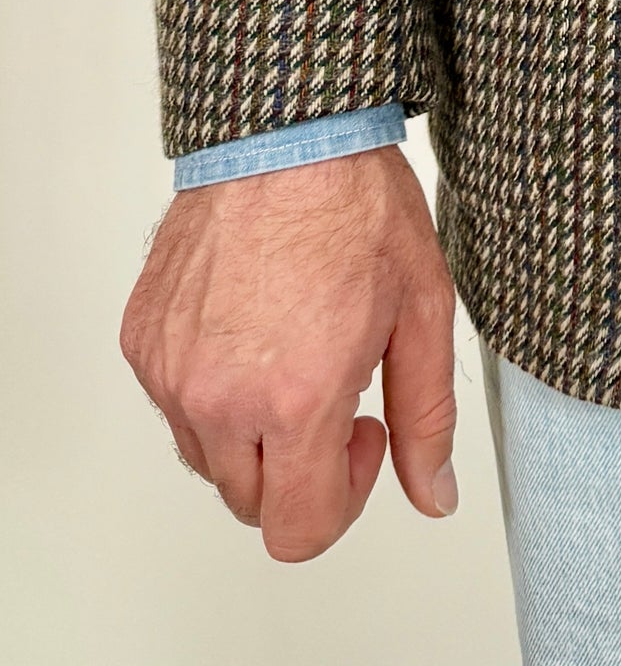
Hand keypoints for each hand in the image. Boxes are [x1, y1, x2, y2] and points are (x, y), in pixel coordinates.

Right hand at [120, 144, 457, 561]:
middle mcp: (219, 399)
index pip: (299, 531)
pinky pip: (174, 404)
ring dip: (253, 433)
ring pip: (208, 459)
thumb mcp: (423, 311)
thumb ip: (427, 418)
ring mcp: (171, 373)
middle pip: (252, 505)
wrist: (287, 134)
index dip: (343, 500)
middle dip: (301, 470)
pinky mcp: (142, 342)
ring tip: (295, 352)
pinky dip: (212, 389)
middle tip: (337, 391)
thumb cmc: (355, 206)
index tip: (362, 435)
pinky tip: (254, 329)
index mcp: (294, 401)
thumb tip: (433, 494)